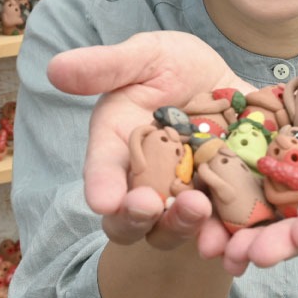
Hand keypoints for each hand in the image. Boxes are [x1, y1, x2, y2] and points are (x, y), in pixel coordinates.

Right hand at [47, 31, 247, 251]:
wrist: (224, 77)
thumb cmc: (172, 64)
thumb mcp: (145, 56)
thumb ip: (106, 66)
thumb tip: (56, 67)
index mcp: (119, 144)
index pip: (103, 171)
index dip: (101, 186)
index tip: (103, 200)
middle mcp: (149, 178)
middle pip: (136, 216)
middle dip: (140, 218)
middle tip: (154, 207)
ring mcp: (187, 192)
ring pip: (178, 228)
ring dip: (186, 230)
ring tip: (201, 217)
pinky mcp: (226, 195)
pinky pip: (225, 225)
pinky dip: (232, 237)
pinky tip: (242, 241)